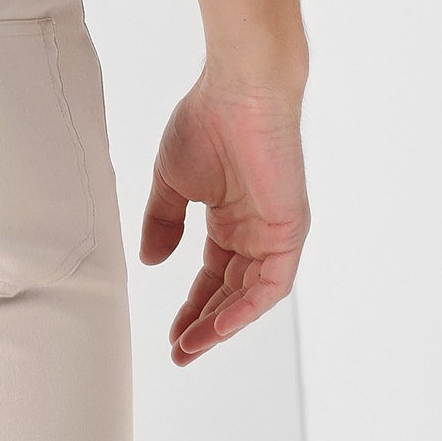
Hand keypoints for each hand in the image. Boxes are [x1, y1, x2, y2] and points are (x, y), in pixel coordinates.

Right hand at [140, 70, 309, 365]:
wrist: (239, 90)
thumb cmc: (206, 121)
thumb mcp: (172, 180)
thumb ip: (163, 222)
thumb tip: (151, 261)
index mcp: (229, 217)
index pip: (213, 275)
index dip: (191, 305)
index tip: (171, 334)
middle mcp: (254, 231)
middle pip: (230, 292)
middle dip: (203, 324)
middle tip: (179, 350)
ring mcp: (273, 233)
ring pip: (250, 296)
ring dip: (221, 324)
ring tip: (192, 345)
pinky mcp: (289, 232)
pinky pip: (270, 283)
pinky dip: (245, 307)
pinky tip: (220, 324)